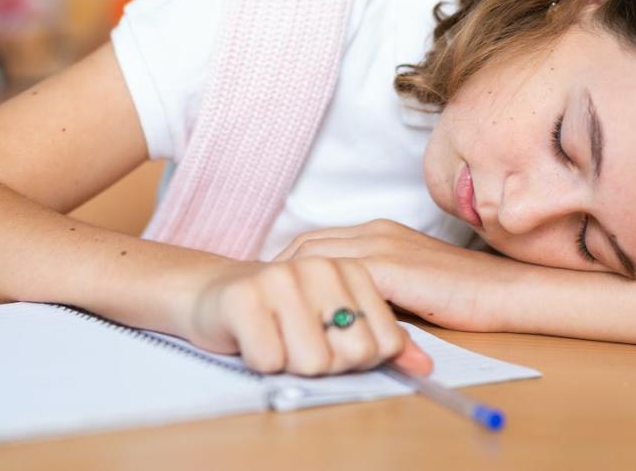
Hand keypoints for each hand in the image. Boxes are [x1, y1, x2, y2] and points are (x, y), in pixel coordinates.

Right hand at [183, 256, 432, 376]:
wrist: (212, 292)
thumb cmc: (283, 311)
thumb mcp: (343, 319)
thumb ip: (384, 339)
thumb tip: (423, 368)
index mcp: (352, 267)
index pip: (384, 342)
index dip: (360, 358)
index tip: (333, 344)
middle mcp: (321, 267)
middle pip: (354, 354)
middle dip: (328, 363)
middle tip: (301, 344)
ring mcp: (282, 278)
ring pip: (313, 361)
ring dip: (293, 363)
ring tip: (278, 339)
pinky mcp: (245, 297)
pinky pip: (270, 359)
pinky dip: (261, 361)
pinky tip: (253, 338)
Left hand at [275, 220, 519, 332]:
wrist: (507, 290)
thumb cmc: (467, 293)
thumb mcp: (413, 283)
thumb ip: (381, 286)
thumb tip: (347, 310)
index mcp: (379, 231)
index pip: (315, 240)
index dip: (289, 265)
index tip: (273, 290)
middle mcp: (375, 231)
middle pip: (305, 246)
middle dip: (278, 273)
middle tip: (262, 303)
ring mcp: (382, 246)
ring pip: (314, 260)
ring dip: (291, 287)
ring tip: (275, 314)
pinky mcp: (392, 269)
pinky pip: (338, 282)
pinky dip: (317, 300)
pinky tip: (307, 322)